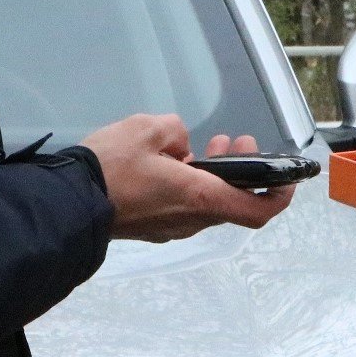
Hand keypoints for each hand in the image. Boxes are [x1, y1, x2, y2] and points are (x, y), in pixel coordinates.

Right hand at [80, 114, 294, 242]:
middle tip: (238, 141)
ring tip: (204, 144)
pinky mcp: (150, 226)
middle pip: (231, 202)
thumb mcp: (148, 129)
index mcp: (199, 198)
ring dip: (212, 174)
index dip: (279, 195)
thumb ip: (176, 131)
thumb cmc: (110, 169)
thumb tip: (178, 143)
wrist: (67, 202)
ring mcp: (169, 227)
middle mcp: (190, 220)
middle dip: (240, 169)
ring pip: (205, 202)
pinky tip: (171, 160)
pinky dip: (189, 183)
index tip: (288, 178)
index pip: (256, 210)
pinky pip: (181, 206)